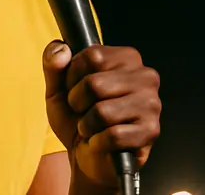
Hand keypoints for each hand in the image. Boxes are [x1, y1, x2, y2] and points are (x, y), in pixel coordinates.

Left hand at [42, 42, 161, 187]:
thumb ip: (53, 64)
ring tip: (92, 126)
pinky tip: (102, 141)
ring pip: (103, 111)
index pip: (92, 56)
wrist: (85, 157)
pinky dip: (98, 142)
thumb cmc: (75, 118)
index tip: (75, 89)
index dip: (73, 76)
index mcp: (126, 58)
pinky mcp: (151, 131)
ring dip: (87, 125)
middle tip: (84, 111)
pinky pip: (113, 135)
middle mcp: (145, 76)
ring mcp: (151, 103)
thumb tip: (61, 48)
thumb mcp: (57, 88)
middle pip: (95, 84)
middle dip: (78, 103)